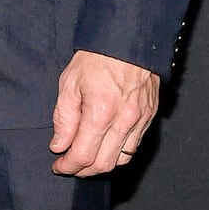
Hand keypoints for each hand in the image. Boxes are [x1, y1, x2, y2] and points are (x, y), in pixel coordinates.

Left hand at [50, 50, 158, 175]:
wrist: (128, 39)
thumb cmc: (97, 58)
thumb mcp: (70, 83)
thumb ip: (64, 119)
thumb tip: (59, 145)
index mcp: (102, 112)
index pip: (83, 155)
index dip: (68, 166)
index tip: (58, 166)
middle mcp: (125, 120)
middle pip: (104, 164)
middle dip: (83, 170)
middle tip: (70, 165)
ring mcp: (140, 120)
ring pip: (122, 159)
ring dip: (102, 164)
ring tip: (87, 157)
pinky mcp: (150, 116)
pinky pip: (134, 146)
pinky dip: (118, 152)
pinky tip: (105, 145)